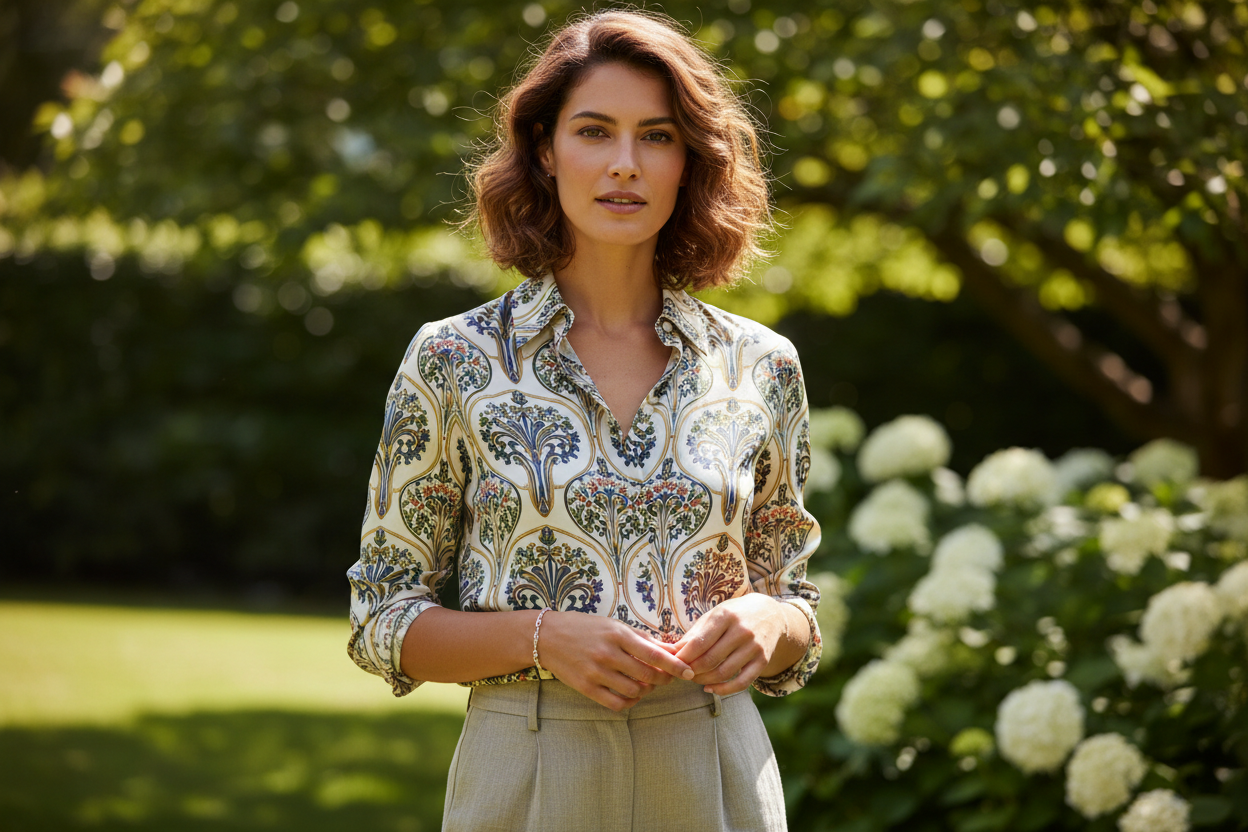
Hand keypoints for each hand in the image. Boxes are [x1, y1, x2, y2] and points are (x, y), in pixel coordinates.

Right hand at [537, 611, 695, 710]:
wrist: (547, 637)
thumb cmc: (585, 628)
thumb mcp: (614, 626)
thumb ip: (642, 639)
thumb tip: (671, 648)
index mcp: (618, 635)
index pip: (654, 654)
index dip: (674, 665)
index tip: (688, 672)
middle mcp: (608, 654)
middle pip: (647, 675)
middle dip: (663, 679)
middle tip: (667, 678)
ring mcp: (596, 672)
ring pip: (634, 690)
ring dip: (646, 690)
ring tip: (646, 684)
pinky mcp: (586, 688)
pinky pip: (616, 703)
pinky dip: (630, 701)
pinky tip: (632, 694)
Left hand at [669, 594, 806, 695]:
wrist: (770, 613)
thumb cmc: (734, 614)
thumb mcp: (714, 615)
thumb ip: (695, 634)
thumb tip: (672, 652)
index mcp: (725, 616)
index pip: (699, 643)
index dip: (683, 657)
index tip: (672, 664)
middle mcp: (742, 631)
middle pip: (710, 660)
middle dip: (691, 671)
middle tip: (682, 673)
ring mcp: (754, 646)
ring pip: (724, 673)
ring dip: (704, 681)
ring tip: (694, 679)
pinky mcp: (763, 660)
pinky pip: (742, 683)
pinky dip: (724, 690)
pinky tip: (710, 689)